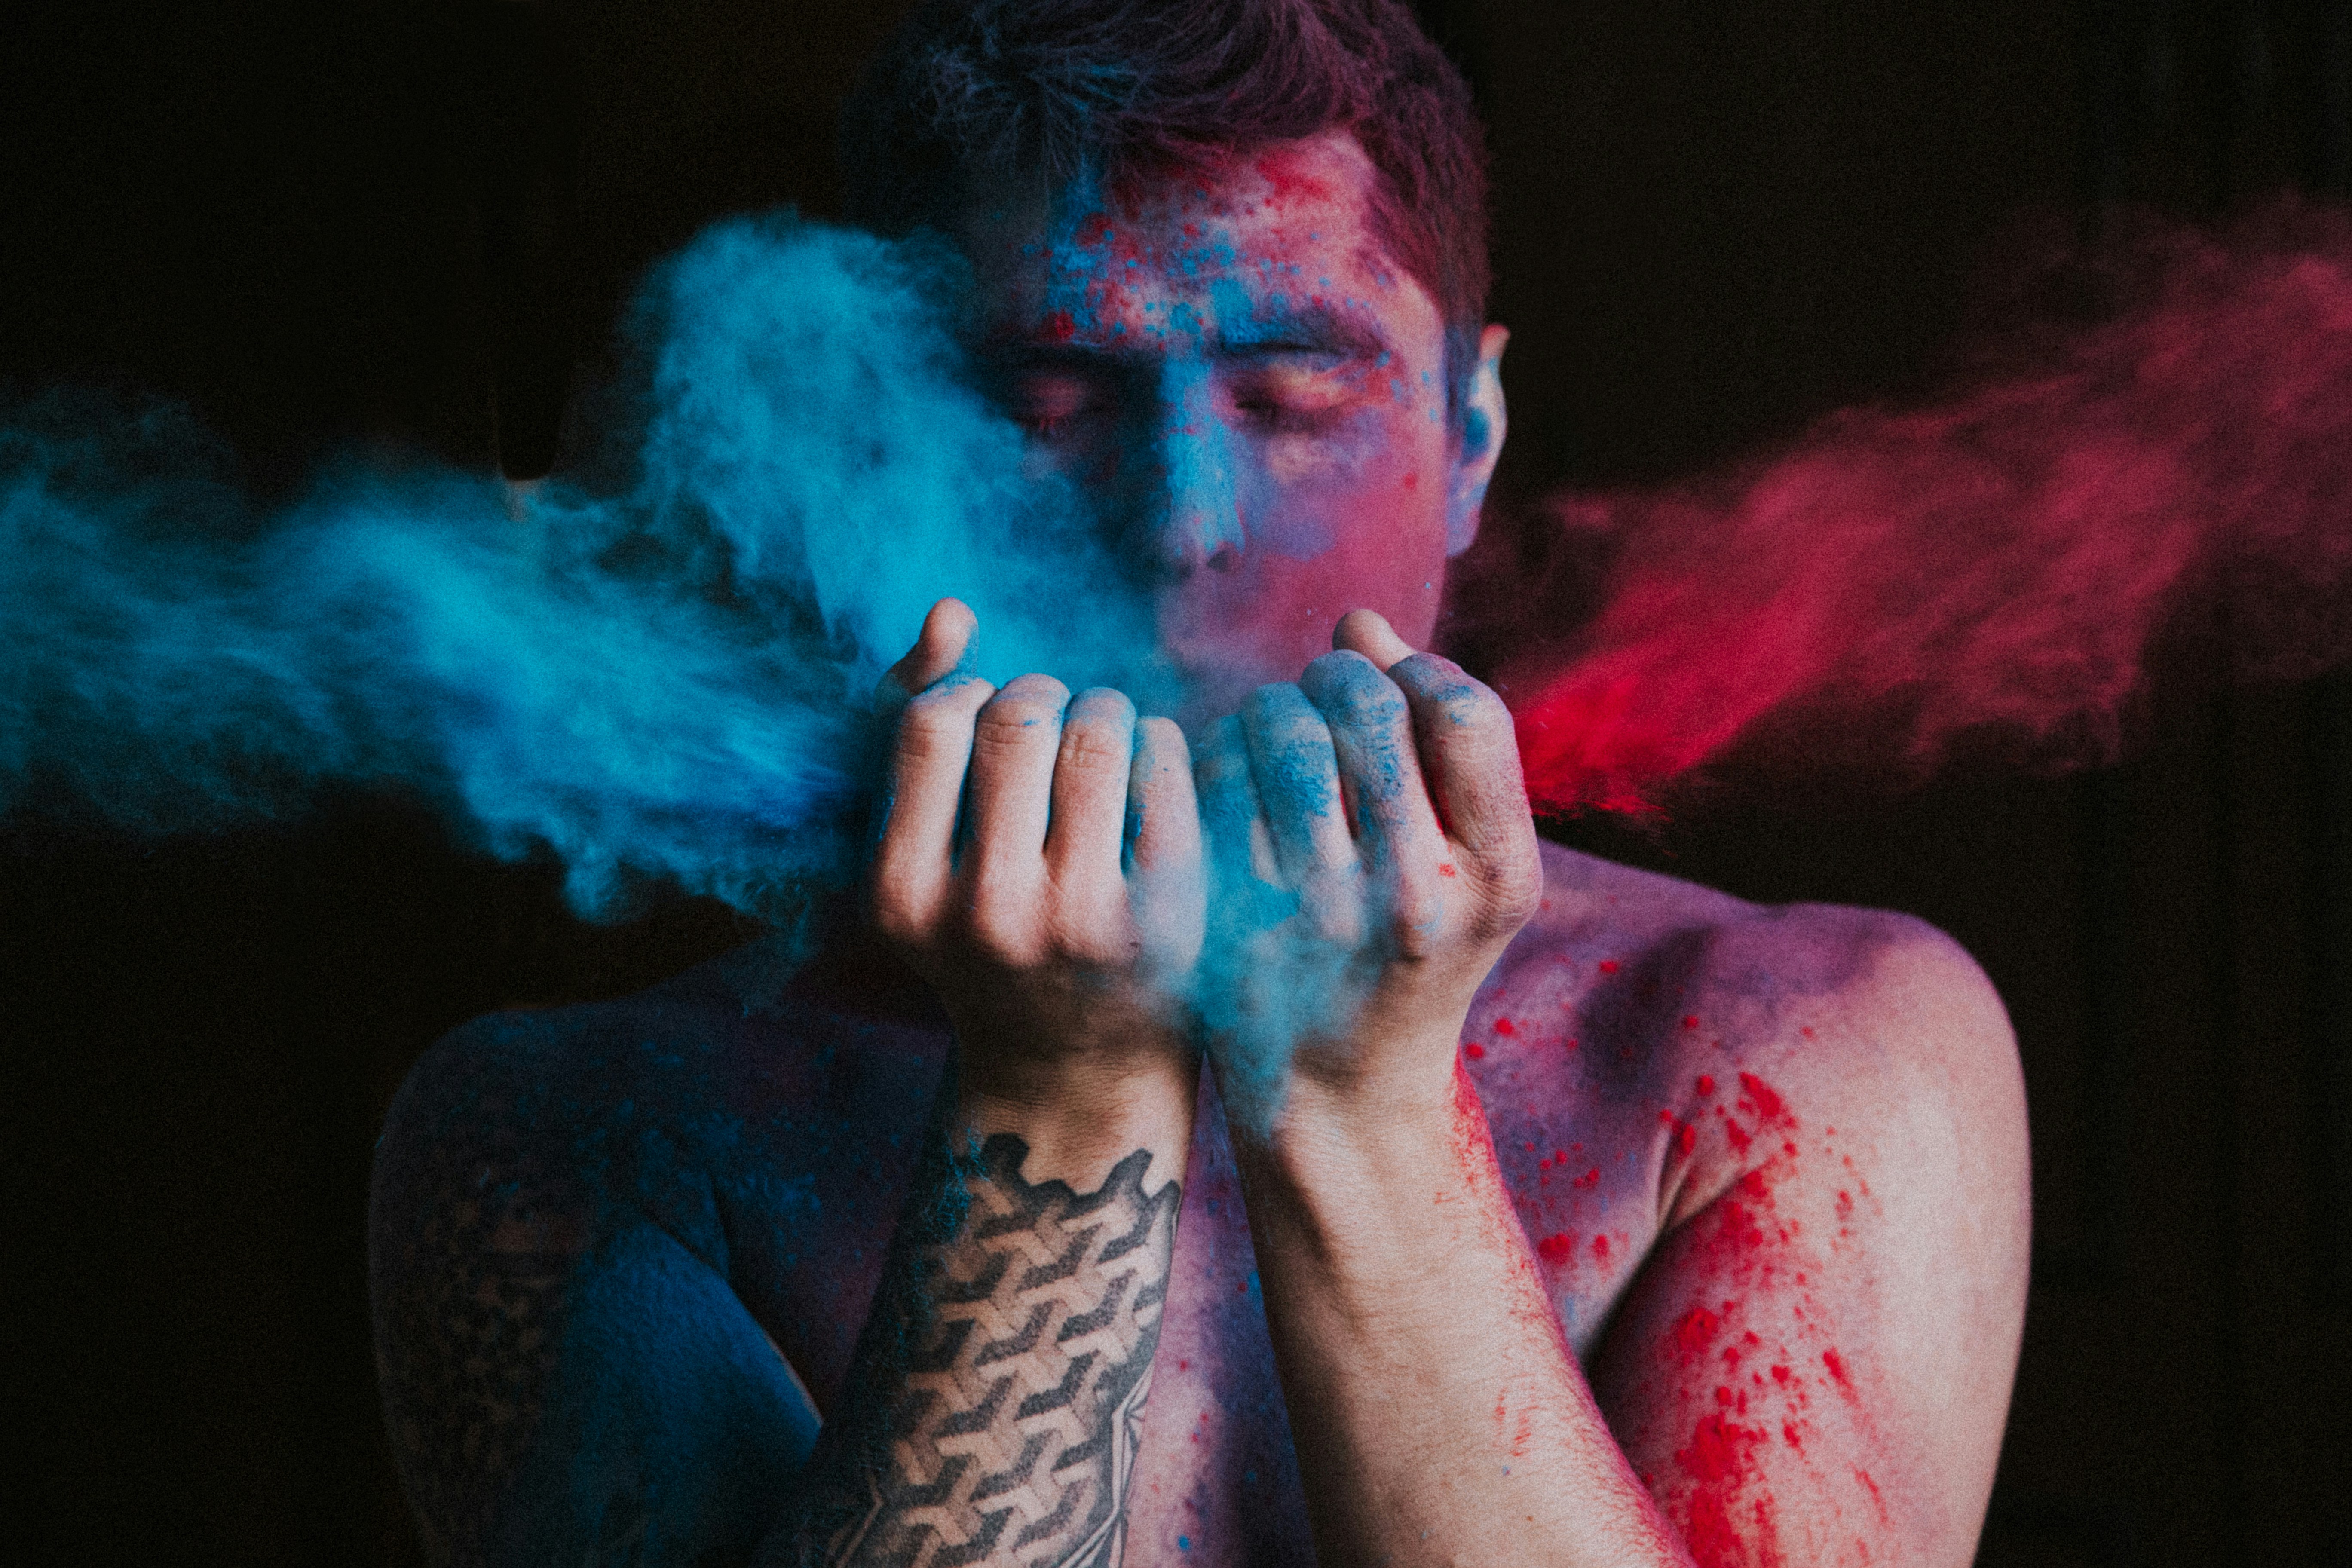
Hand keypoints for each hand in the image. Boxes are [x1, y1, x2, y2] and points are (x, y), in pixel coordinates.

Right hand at [870, 600, 1205, 1110]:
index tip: (990, 725)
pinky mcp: (1169, 919)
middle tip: (1057, 723)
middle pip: (1019, 718)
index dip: (970, 695)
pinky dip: (1161, 745)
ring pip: (1100, 731)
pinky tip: (1152, 776)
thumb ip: (918, 731)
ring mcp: (1082, 921)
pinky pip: (1169, 766)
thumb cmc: (991, 937)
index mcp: (903, 897)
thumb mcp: (924, 855)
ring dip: (1105, 709)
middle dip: (1043, 697)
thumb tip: (951, 611)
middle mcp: (987, 914)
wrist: (1076, 1070)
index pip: (933, 722)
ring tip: (1104, 739)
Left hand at [1193, 610, 1541, 1130]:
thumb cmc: (1402, 950)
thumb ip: (1430, 746)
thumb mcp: (1461, 866)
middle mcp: (1423, 895)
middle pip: (1369, 706)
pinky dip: (1218, 756)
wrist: (1336, 1090)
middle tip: (1315, 695)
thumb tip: (1357, 621)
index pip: (1463, 709)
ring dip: (1270, 706)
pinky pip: (1218, 781)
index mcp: (1500, 874)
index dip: (1415, 672)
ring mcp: (1326, 911)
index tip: (1387, 685)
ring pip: (1284, 729)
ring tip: (1271, 730)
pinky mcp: (1239, 918)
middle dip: (1333, 678)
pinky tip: (1228, 780)